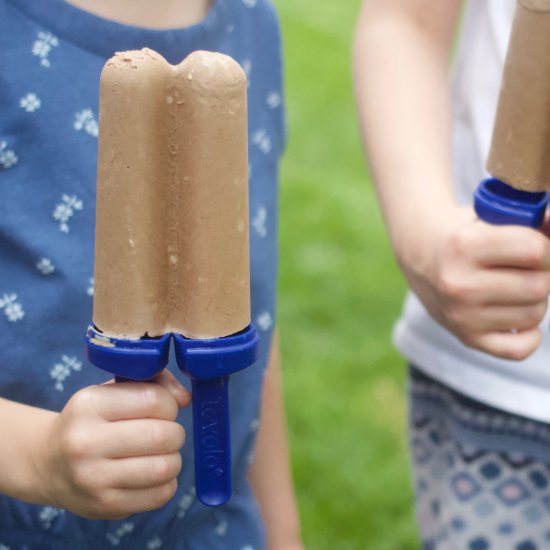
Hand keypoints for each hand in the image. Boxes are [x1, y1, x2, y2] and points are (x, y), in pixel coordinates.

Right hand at [37, 369, 189, 518]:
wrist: (49, 462)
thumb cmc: (93, 419)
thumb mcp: (113, 390)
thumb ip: (154, 383)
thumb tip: (186, 398)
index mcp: (89, 404)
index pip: (153, 399)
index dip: (170, 403)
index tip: (164, 408)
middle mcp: (85, 442)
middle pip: (162, 435)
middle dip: (174, 432)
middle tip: (165, 432)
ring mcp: (93, 478)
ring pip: (165, 467)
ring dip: (173, 458)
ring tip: (160, 453)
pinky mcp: (105, 506)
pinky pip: (160, 494)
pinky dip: (167, 482)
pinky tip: (152, 473)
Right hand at [399, 206, 549, 359]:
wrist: (421, 258)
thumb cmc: (466, 236)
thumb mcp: (490, 217)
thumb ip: (532, 220)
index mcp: (462, 246)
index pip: (535, 250)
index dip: (544, 246)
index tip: (531, 246)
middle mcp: (458, 284)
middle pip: (538, 286)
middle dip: (541, 274)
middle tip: (525, 267)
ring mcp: (461, 315)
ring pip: (534, 314)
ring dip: (534, 300)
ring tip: (514, 286)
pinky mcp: (467, 338)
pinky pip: (520, 349)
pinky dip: (529, 333)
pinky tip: (516, 314)